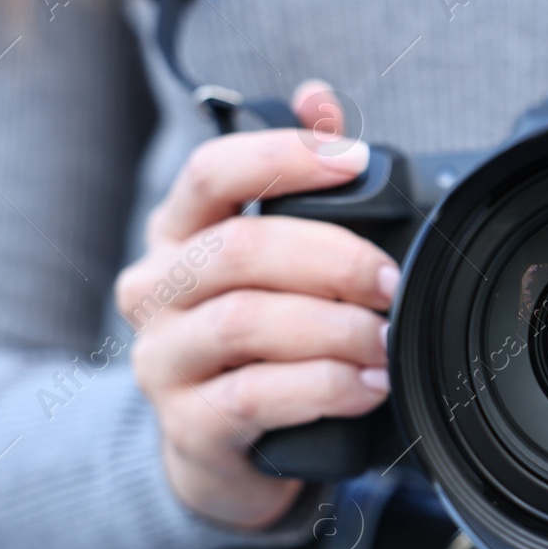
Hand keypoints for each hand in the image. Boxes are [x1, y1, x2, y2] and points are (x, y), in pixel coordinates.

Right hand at [115, 81, 398, 529]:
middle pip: (239, 249)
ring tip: (384, 340)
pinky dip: (324, 386)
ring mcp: (163, 361)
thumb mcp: (271, 259)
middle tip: (391, 281)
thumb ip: (293, 178)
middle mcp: (156, 290)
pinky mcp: (189, 426)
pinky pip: (255, 396)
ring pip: (245, 322)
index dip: (283, 156)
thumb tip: (318, 97)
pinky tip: (368, 385)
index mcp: (177, 234)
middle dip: (333, 259)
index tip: (353, 160)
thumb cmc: (255, 343)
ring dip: (333, 328)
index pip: (211, 171)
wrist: (221, 452)